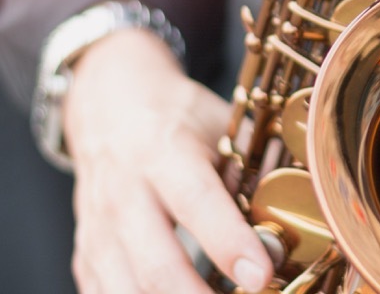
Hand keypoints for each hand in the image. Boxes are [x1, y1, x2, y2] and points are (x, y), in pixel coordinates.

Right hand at [62, 29, 271, 293]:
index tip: (260, 275)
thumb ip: (251, 168)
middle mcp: (125, 192)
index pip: (197, 202)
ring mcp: (99, 227)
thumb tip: (294, 218)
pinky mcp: (85, 252)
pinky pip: (103, 293)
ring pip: (125, 289)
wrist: (106, 105)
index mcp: (164, 151)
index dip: (229, 243)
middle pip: (157, 264)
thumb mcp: (219, 123)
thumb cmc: (175, 117)